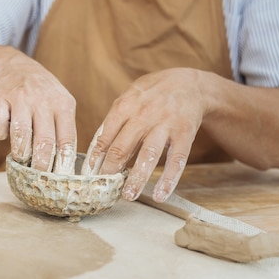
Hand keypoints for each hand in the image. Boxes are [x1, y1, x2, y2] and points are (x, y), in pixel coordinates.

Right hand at [0, 52, 77, 173]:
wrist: (14, 67)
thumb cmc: (42, 95)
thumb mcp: (60, 105)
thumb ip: (63, 130)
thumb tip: (65, 168)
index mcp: (63, 104)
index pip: (66, 140)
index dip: (63, 163)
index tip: (59, 179)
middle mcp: (42, 100)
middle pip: (44, 141)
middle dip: (41, 164)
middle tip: (38, 176)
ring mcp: (19, 98)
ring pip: (20, 136)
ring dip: (20, 152)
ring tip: (21, 156)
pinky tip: (3, 132)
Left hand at [86, 68, 208, 202]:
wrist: (189, 83)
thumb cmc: (151, 94)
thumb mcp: (128, 98)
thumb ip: (112, 122)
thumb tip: (95, 150)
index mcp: (124, 106)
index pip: (104, 136)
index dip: (94, 158)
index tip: (88, 175)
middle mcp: (143, 115)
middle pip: (122, 147)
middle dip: (111, 170)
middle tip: (103, 188)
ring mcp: (165, 124)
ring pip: (148, 155)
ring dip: (137, 178)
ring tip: (128, 195)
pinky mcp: (185, 133)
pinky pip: (177, 160)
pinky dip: (169, 179)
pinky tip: (161, 194)